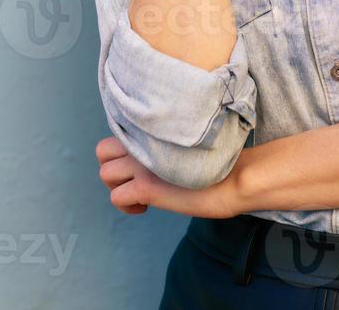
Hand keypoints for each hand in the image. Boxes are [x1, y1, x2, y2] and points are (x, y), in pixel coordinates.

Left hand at [95, 134, 243, 219]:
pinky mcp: (145, 187)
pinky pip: (117, 198)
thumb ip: (164, 143)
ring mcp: (141, 164)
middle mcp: (142, 143)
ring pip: (106, 175)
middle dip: (113, 168)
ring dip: (119, 188)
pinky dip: (128, 206)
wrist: (235, 177)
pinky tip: (146, 208)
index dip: (126, 152)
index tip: (143, 165)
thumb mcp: (185, 144)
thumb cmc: (220, 162)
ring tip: (141, 195)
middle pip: (102, 150)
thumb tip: (155, 154)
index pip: (118, 133)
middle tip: (133, 180)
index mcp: (152, 130)